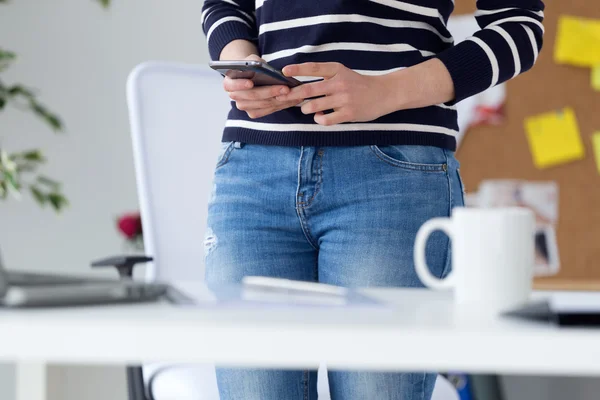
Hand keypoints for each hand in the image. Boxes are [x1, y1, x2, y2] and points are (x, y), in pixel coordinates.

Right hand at [223, 55, 301, 118]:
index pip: (232, 85)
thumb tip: (261, 66)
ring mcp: (244, 106)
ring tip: (294, 94)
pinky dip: (282, 105)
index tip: (250, 82)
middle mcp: (235, 97)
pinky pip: (269, 110)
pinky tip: (293, 99)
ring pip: (263, 104)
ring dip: (280, 100)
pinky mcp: (254, 113)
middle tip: (286, 88)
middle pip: (253, 96)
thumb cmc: (251, 65)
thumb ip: (253, 62)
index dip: (240, 84)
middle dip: (270, 92)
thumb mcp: (251, 59)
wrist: (251, 75)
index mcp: (229, 83)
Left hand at [277, 62, 395, 125]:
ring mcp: (344, 99)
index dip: (297, 69)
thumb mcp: (343, 74)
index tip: (284, 71)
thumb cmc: (359, 85)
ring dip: (305, 108)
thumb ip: (325, 78)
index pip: (314, 68)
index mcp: (337, 70)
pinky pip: (325, 120)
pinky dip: (318, 119)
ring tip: (306, 108)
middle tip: (284, 97)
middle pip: (309, 90)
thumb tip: (301, 87)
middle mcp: (339, 83)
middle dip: (293, 95)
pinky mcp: (348, 114)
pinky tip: (319, 117)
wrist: (383, 94)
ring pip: (314, 106)